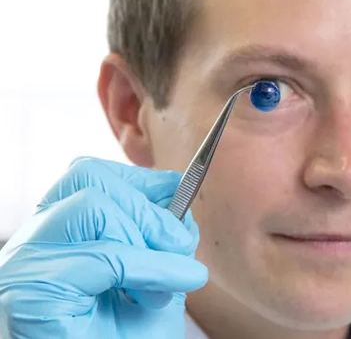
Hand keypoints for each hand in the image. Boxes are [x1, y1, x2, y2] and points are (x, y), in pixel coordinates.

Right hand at [0, 157, 207, 338]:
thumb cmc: (125, 337)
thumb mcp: (156, 277)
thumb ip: (163, 236)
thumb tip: (176, 191)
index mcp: (56, 234)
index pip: (86, 174)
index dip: (139, 179)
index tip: (177, 193)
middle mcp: (33, 243)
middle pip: (88, 178)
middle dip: (147, 210)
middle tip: (179, 248)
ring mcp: (25, 265)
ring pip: (92, 206)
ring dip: (146, 243)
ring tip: (164, 286)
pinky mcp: (31, 293)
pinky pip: (104, 257)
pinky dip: (149, 269)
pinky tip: (164, 293)